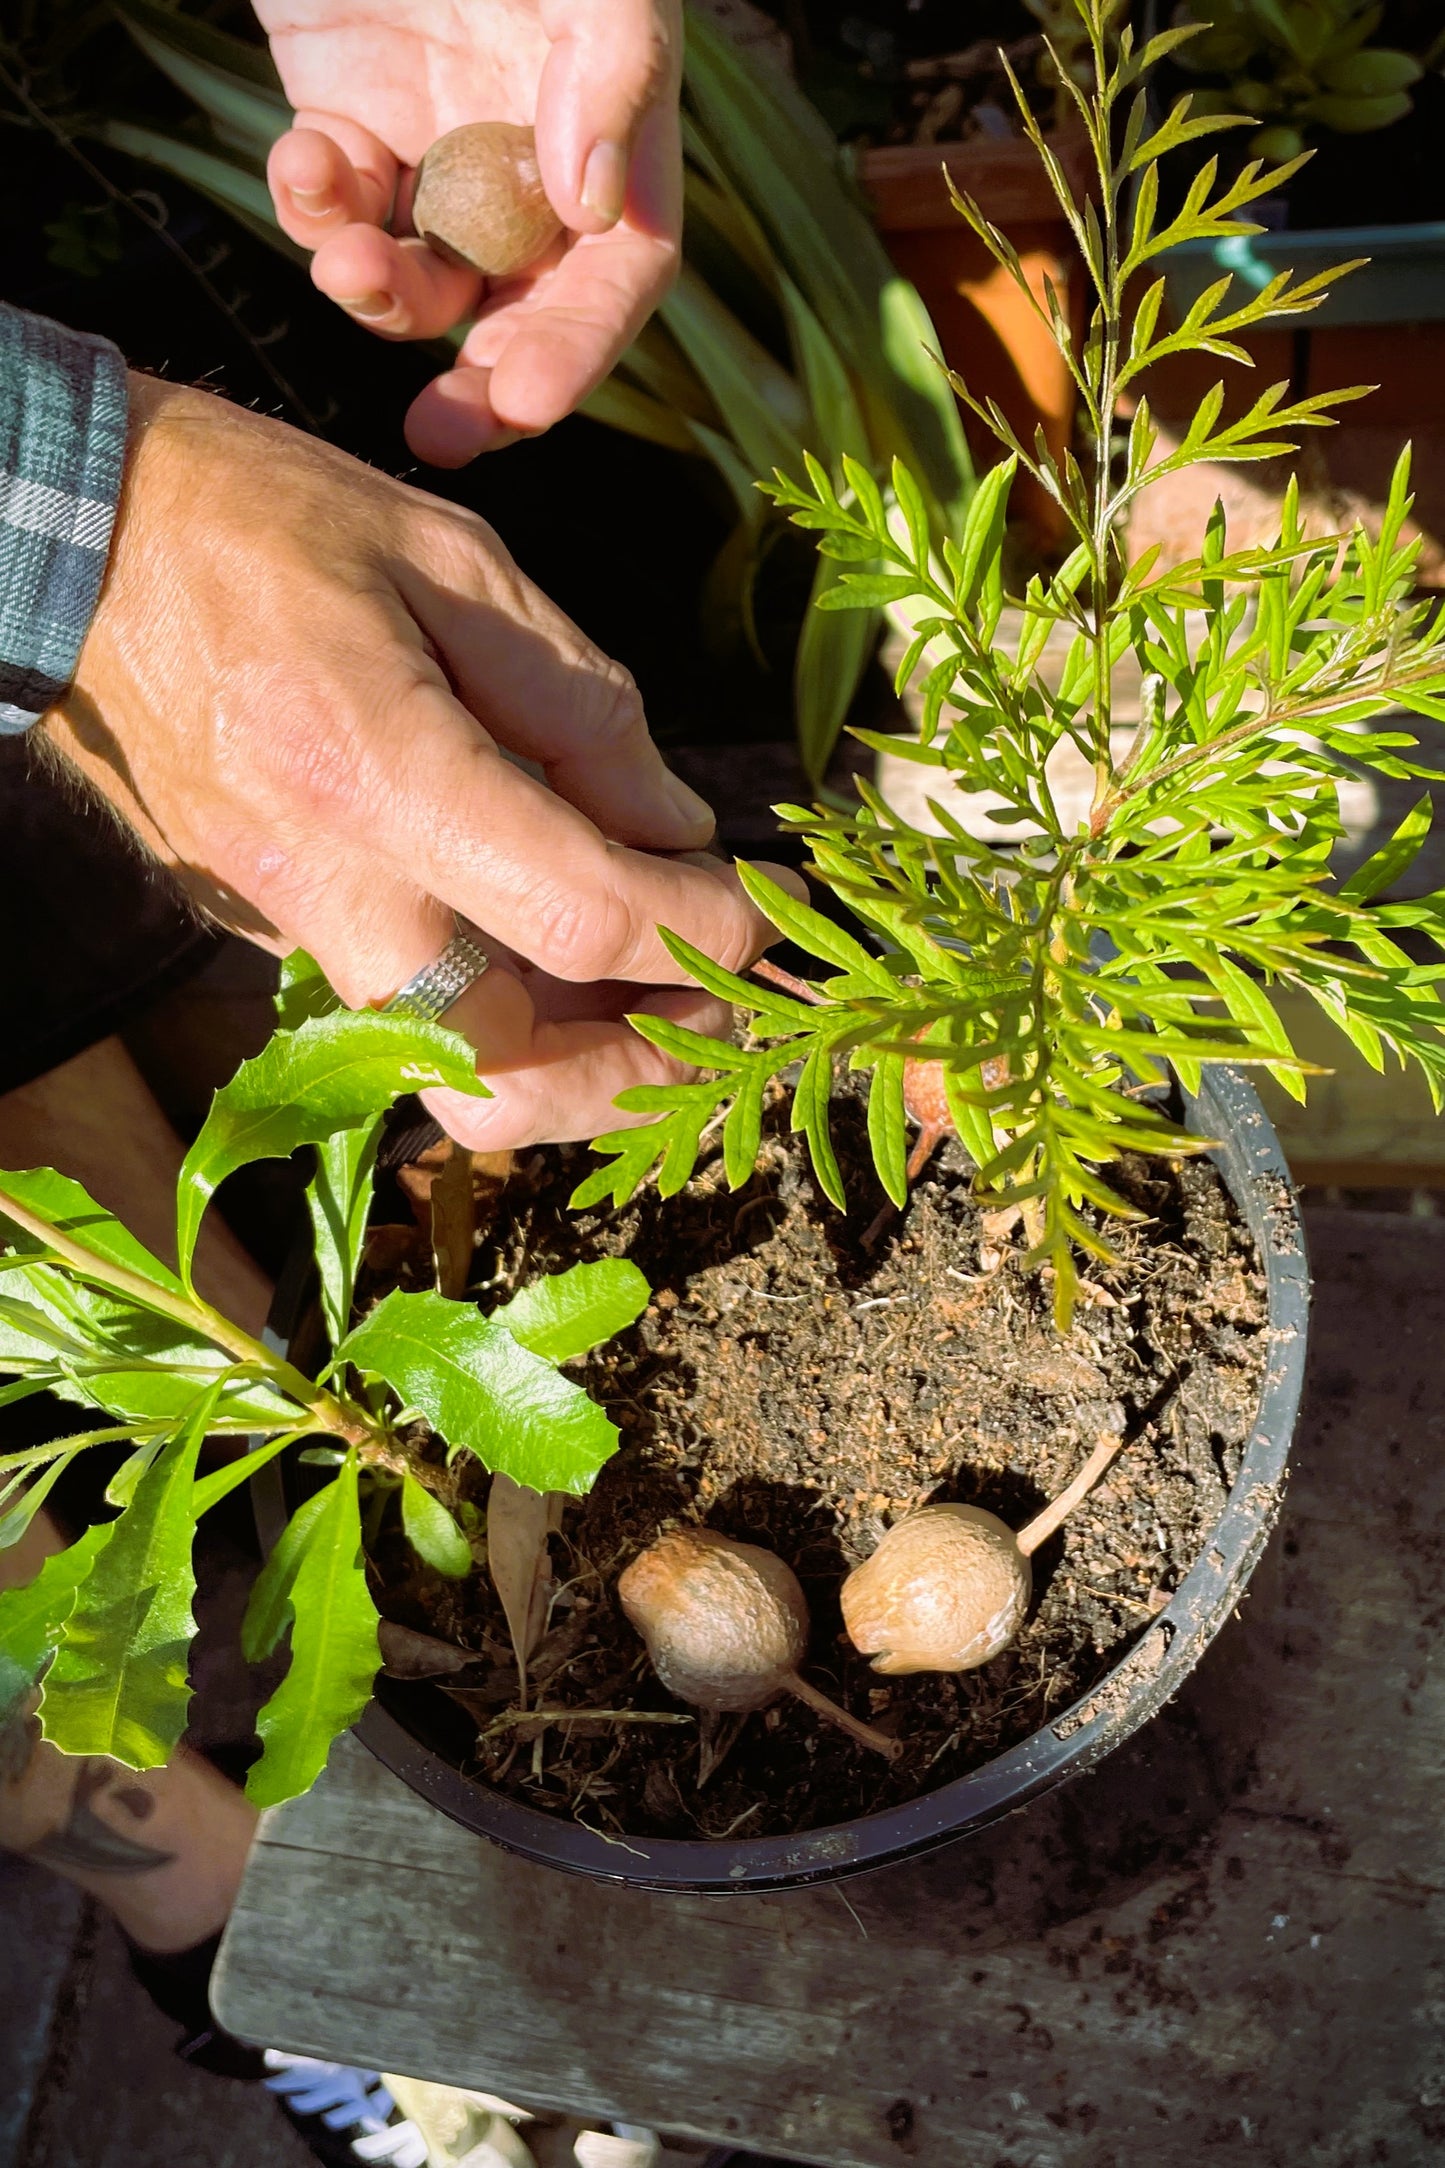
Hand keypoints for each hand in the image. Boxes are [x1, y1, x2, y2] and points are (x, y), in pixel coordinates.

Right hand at [51, 379, 793, 1150]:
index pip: (582, 916)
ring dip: (575, 1056)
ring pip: (451, 1071)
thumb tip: (677, 829)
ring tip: (656, 978)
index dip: (701, 935)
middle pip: (500, 1082)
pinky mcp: (269, 930)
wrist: (87, 547)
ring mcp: (285, 924)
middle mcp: (327, 882)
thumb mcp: (460, 565)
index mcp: (381, 770)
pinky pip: (409, 1012)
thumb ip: (583, 710)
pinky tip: (555, 932)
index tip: (762, 911)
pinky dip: (506, 1005)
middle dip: (633, 1079)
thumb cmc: (273, 524)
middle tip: (714, 1011)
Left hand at [256, 0, 681, 463]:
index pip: (617, 279)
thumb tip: (593, 203)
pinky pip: (337, 206)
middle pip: (521, 309)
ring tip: (345, 256)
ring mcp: (440, 149)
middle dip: (480, 381)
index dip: (579, 352)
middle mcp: (533, 164)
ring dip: (377, 290)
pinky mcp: (352, 122)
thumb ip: (611, 69)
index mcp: (615, 139)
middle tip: (439, 432)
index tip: (526, 402)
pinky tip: (308, 160)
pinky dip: (314, 206)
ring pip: (418, 275)